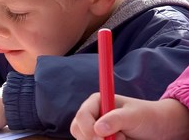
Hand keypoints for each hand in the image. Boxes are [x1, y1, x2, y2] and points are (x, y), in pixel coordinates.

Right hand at [71, 92, 188, 139]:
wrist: (160, 128)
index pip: (82, 116)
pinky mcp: (100, 139)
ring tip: (122, 139)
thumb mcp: (134, 115)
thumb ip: (116, 120)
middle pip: (78, 130)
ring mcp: (95, 129)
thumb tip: (97, 129)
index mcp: (96, 102)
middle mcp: (93, 115)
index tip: (101, 139)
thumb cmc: (147, 116)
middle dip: (92, 139)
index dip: (88, 129)